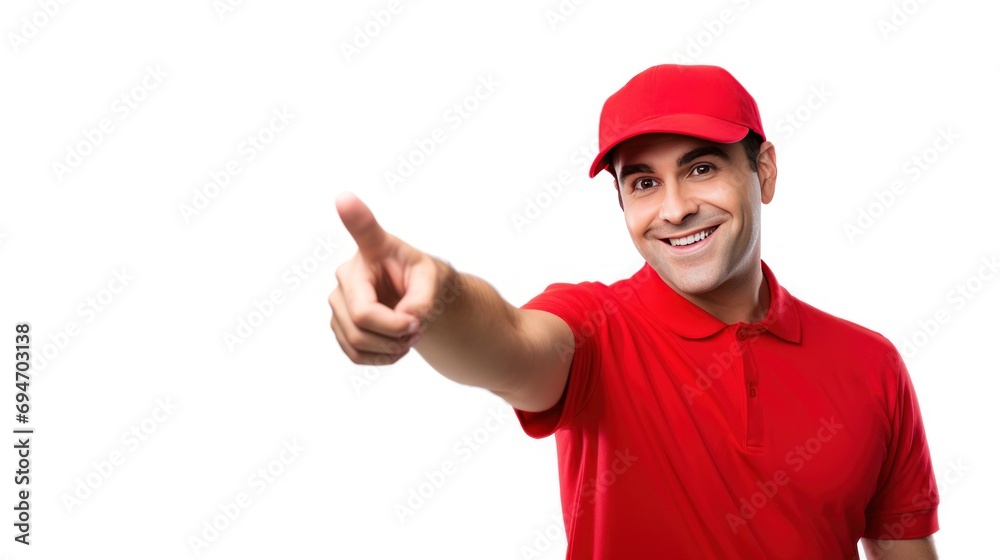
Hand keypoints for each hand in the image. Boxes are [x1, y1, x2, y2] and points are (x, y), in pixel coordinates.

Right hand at [329, 192, 449, 364]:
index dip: (354, 215)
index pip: (364, 231)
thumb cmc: (425, 281)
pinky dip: (381, 358)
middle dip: (396, 332)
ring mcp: (337, 301)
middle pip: (363, 317)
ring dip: (391, 348)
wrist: (416, 301)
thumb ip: (425, 298)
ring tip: (409, 337)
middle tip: (418, 329)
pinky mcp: (339, 325)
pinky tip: (395, 347)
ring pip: (358, 340)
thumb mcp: (435, 281)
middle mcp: (346, 274)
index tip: (345, 197)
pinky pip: (355, 354)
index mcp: (373, 252)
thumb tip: (408, 320)